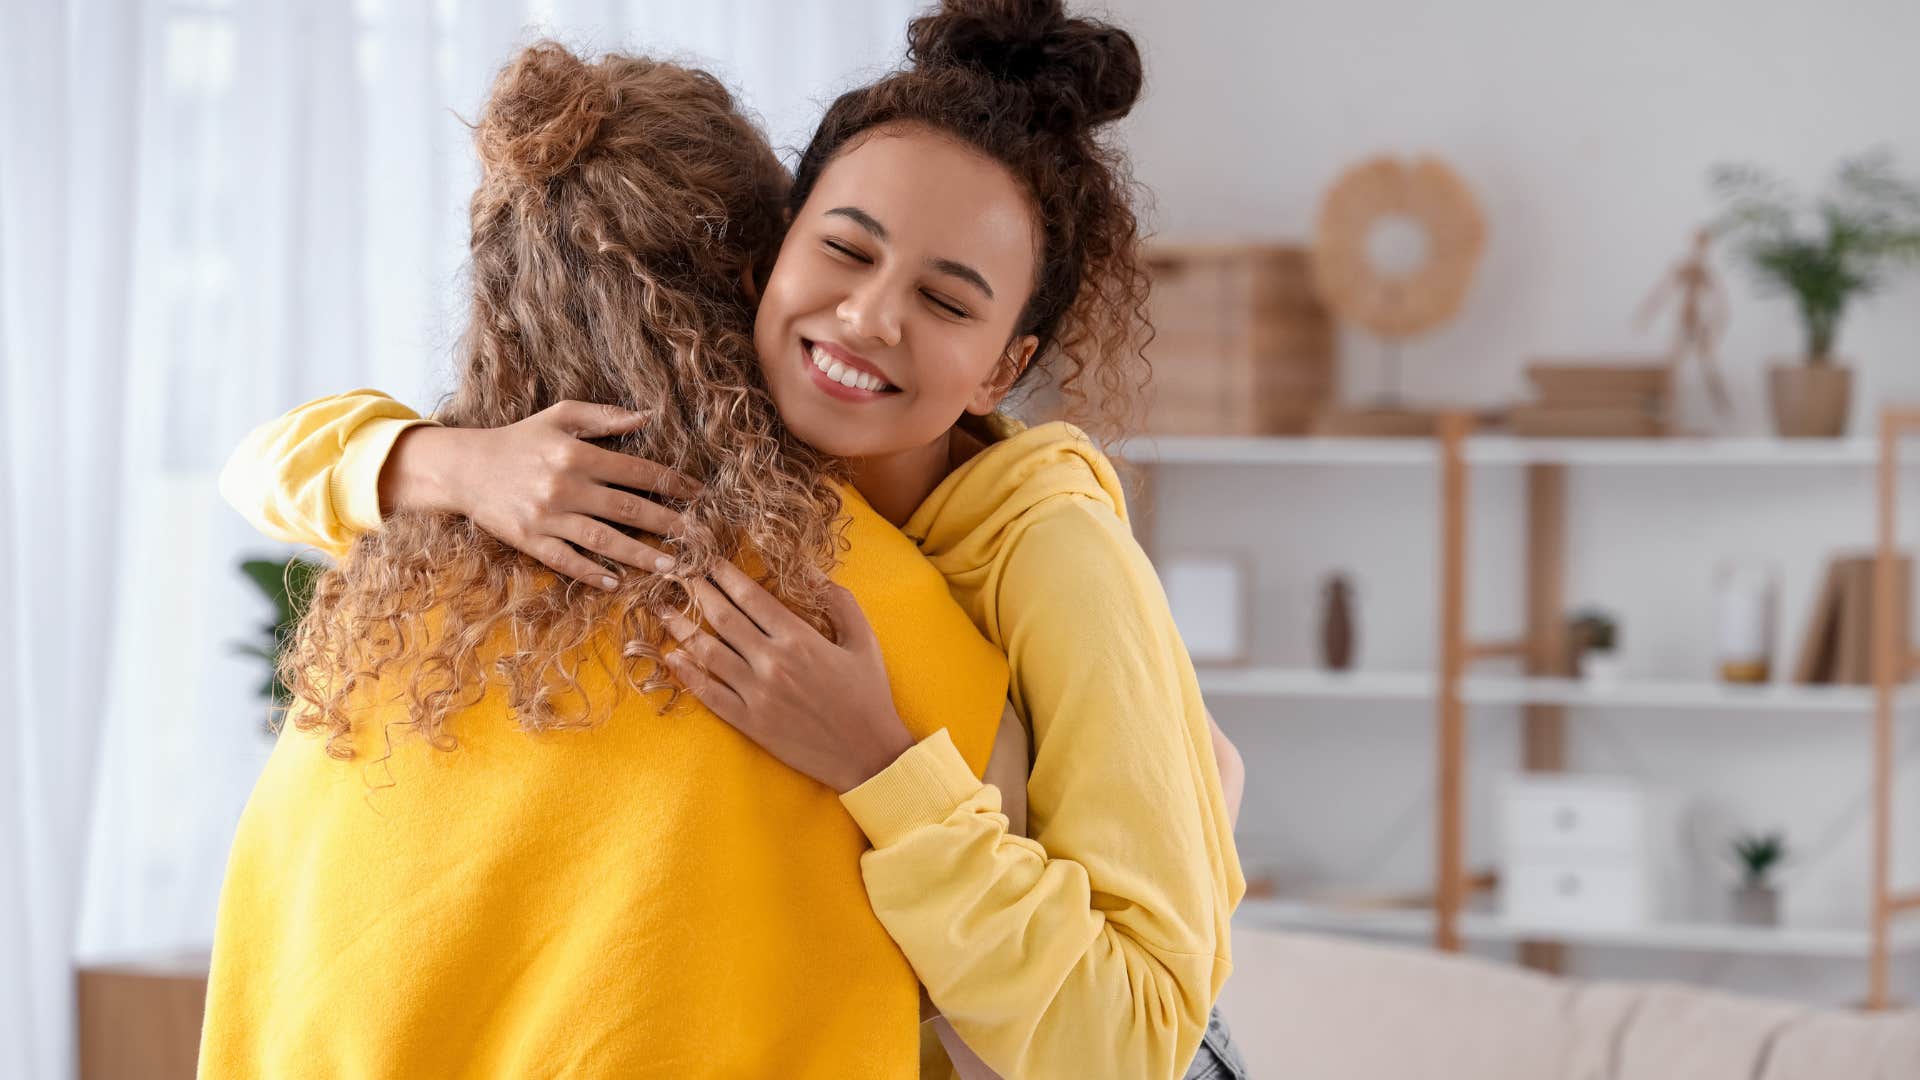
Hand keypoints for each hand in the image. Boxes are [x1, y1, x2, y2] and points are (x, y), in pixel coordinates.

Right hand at [382, 400, 699, 587]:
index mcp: (577, 454)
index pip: (637, 470)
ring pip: (604, 540)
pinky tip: (616, 581)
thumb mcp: (559, 416)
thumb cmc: (519, 439)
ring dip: (640, 555)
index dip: (671, 482)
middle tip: (700, 538)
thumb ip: (604, 416)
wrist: (465, 467)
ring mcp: (547, 516)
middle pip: (628, 508)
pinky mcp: (530, 540)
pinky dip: (591, 572)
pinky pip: (566, 560)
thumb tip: (647, 416)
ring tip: (671, 566)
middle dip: (669, 524)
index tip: (698, 494)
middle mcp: (565, 486)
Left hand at [656, 559, 915, 793]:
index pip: (750, 597)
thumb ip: (838, 600)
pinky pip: (708, 693)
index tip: (706, 560)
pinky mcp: (748, 722)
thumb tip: (810, 571)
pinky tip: (672, 657)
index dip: (724, 574)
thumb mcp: (863, 640)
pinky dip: (687, 673)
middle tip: (676, 574)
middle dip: (696, 591)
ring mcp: (756, 694)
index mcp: (799, 638)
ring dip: (681, 627)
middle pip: (722, 617)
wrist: (867, 754)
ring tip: (663, 609)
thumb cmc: (869, 694)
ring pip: (707, 652)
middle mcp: (772, 662)